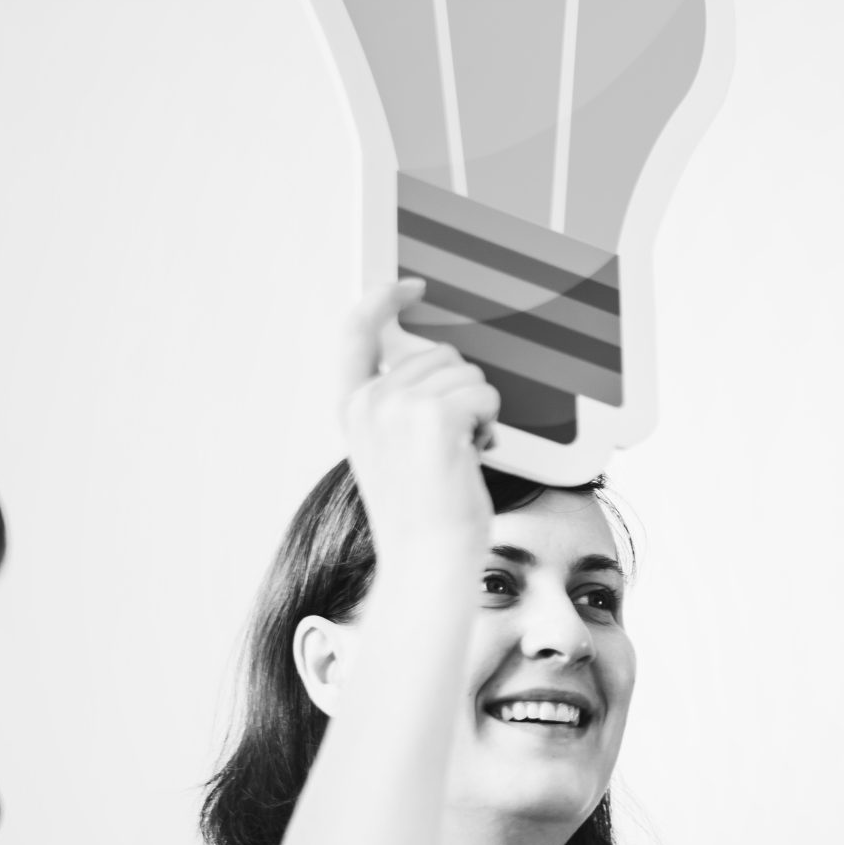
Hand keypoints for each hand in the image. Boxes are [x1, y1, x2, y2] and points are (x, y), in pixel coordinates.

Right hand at [336, 280, 498, 566]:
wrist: (429, 559)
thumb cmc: (424, 512)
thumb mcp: (395, 448)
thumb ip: (400, 403)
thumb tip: (437, 362)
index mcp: (353, 406)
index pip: (355, 330)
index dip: (382, 298)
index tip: (411, 285)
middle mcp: (369, 401)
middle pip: (439, 352)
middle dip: (461, 389)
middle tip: (452, 441)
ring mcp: (399, 407)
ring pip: (468, 373)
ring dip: (479, 409)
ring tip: (460, 454)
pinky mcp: (435, 417)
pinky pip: (485, 394)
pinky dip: (491, 423)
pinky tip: (473, 456)